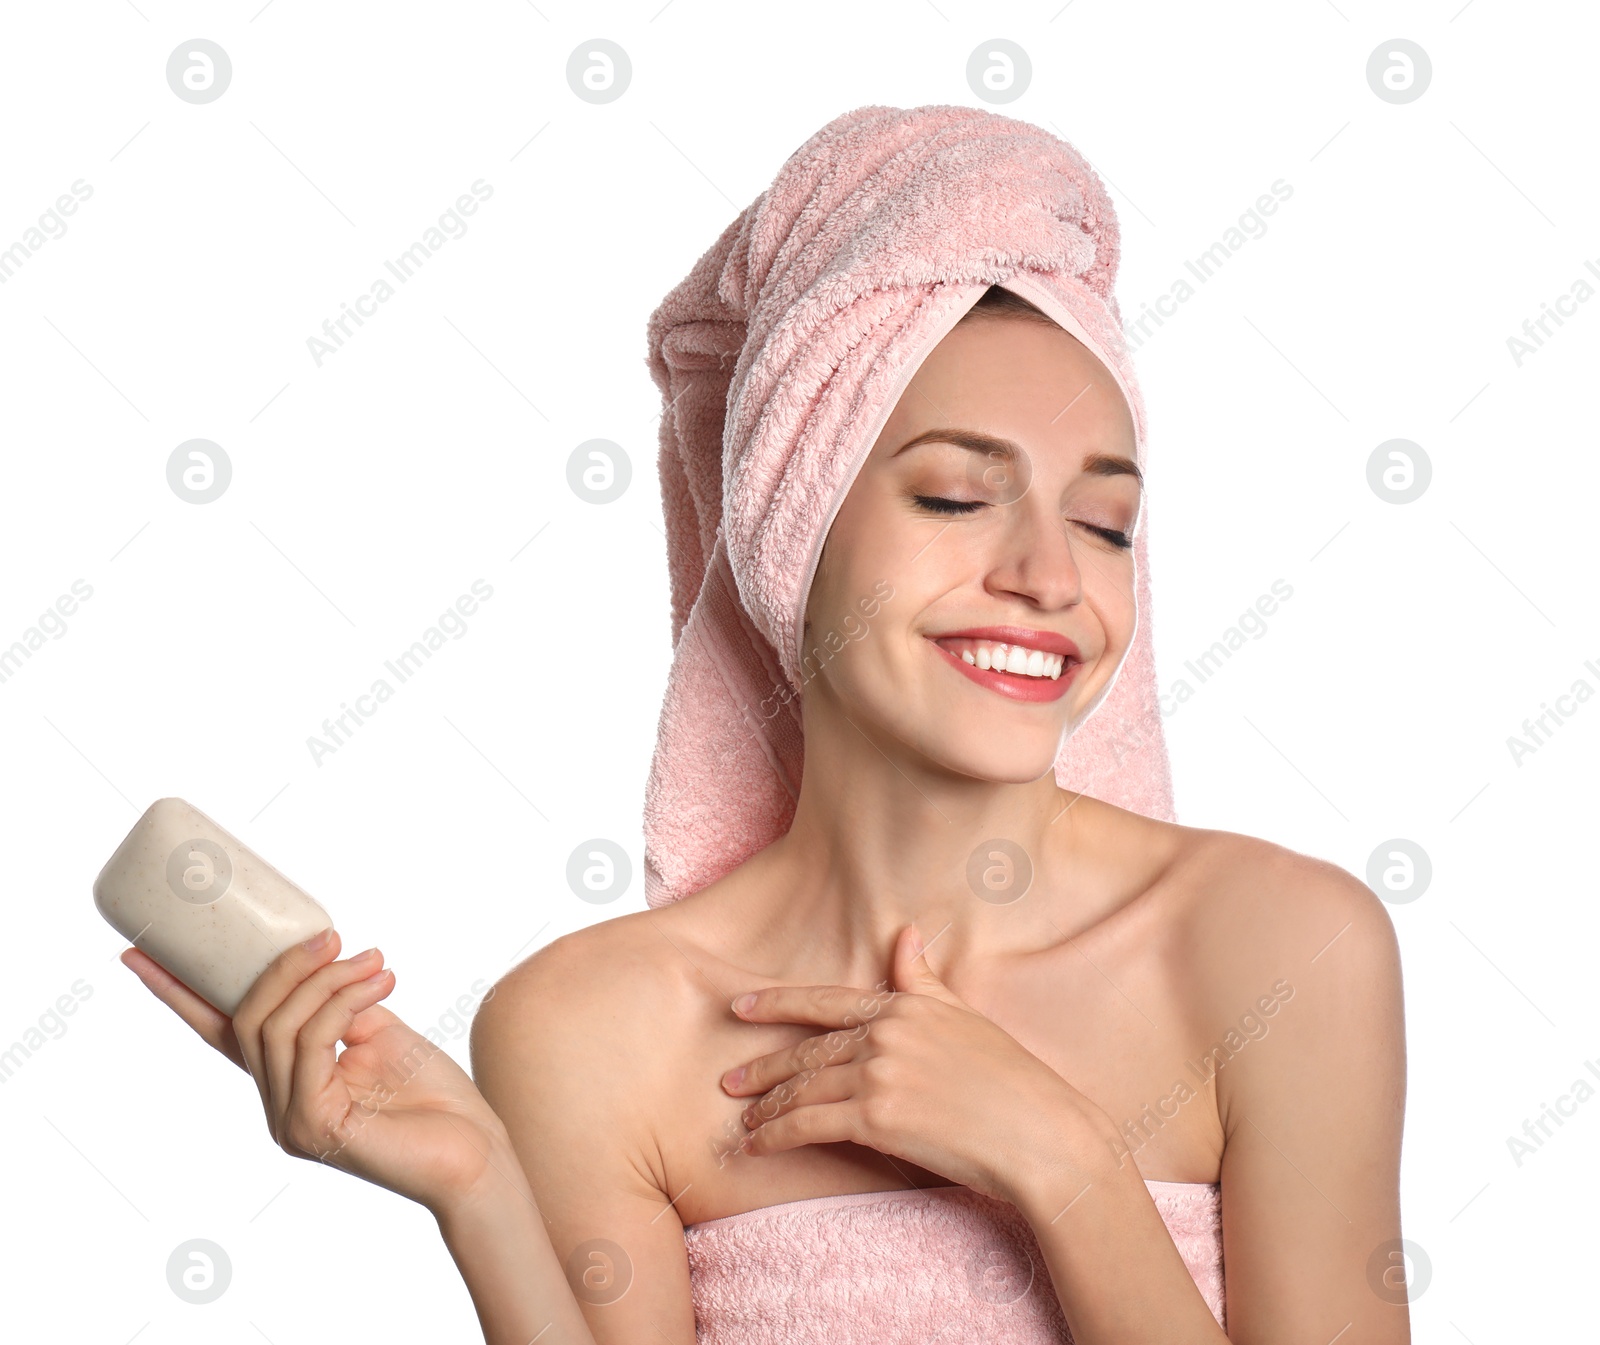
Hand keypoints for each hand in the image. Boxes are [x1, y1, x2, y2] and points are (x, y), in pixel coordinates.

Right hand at [120, 929, 523, 1218]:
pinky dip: (342, 1005)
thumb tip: (326, 962)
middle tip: (336, 937)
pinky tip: (379, 984)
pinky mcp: (314, 1127)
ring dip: (326, 981)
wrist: (476, 1153)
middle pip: (249, 1019)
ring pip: (278, 1028)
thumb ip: (342, 1006)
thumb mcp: (379, 1034)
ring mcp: (290, 1121)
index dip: (175, 994)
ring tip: (373, 960)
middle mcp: (277, 1105)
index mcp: (284, 1082)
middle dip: (288, 968)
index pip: (215, 1032)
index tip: (137, 953)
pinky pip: (312, 1046)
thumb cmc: (433, 1098)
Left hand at [720, 923, 1108, 1205]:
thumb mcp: (964, 1018)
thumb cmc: (1012, 1080)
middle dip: (764, 1066)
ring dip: (769, 1107)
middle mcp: (886, 1033)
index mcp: (905, 1006)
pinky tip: (758, 1145)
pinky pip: (810, 1124)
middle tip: (729, 1080)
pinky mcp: (877, 1118)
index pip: (827, 1002)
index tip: (741, 1007)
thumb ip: (924, 981)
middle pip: (808, 1050)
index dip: (778, 1003)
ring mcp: (879, 1074)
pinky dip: (777, 1135)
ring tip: (746, 1121)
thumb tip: (905, 933)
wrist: (1041, 1134)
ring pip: (804, 1088)